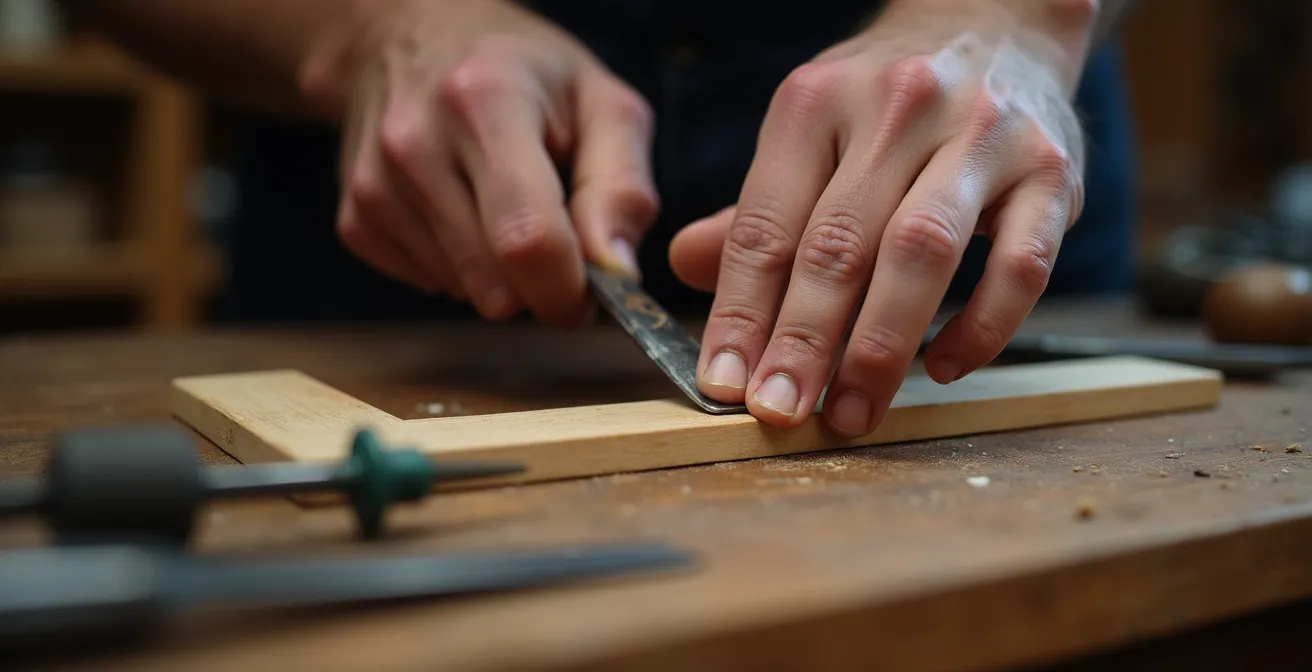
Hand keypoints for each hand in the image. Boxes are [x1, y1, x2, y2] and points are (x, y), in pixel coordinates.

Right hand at [301, 0, 657, 324]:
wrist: (409, 39)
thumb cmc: (523, 73)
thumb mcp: (601, 103)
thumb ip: (622, 187)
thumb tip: (616, 273)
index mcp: (485, 102)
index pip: (528, 239)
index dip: (570, 289)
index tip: (591, 287)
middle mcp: (415, 143)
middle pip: (495, 282)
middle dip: (541, 286)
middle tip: (558, 239)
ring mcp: (375, 184)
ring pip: (465, 292)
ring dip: (501, 276)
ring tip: (503, 207)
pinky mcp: (354, 219)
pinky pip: (430, 286)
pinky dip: (461, 270)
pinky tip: (464, 214)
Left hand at [668, 0, 1097, 433]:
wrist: (997, 23)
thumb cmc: (886, 102)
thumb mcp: (808, 131)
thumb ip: (755, 207)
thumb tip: (688, 265)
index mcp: (816, 102)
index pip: (765, 224)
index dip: (740, 312)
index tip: (723, 384)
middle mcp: (896, 108)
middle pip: (837, 243)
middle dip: (802, 341)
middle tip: (780, 413)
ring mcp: (981, 135)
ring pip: (922, 251)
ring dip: (881, 346)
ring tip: (852, 412)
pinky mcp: (1053, 170)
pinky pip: (1023, 265)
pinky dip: (982, 328)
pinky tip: (945, 368)